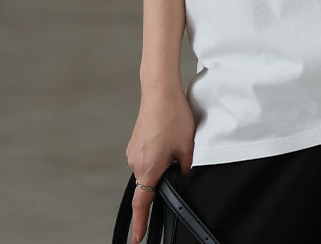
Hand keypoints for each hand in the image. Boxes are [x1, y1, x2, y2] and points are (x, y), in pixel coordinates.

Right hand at [126, 84, 195, 242]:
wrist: (160, 91)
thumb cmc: (173, 116)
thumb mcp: (187, 148)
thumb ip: (185, 170)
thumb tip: (184, 181)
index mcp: (148, 168)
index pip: (142, 204)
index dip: (141, 224)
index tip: (138, 239)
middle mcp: (135, 162)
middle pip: (149, 185)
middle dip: (162, 182)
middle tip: (177, 165)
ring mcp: (133, 151)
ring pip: (148, 169)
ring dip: (161, 165)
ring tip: (176, 146)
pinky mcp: (135, 142)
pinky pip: (146, 157)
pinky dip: (157, 155)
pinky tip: (168, 140)